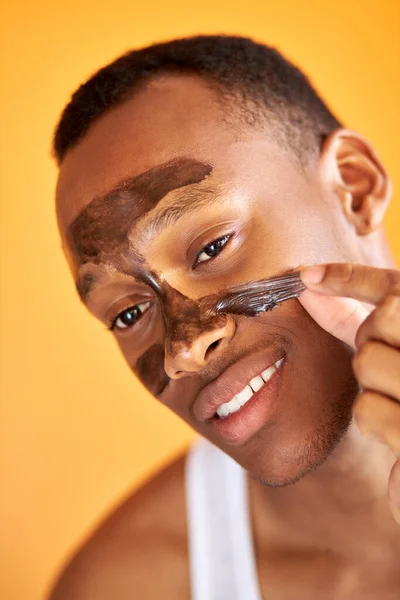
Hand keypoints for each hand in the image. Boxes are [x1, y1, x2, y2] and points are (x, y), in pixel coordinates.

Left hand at [299, 262, 399, 523]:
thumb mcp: (392, 355)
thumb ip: (355, 319)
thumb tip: (309, 285)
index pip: (397, 288)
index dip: (350, 276)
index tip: (307, 276)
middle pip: (384, 318)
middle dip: (368, 336)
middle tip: (385, 363)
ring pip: (369, 361)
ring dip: (370, 383)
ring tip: (399, 402)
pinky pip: (367, 407)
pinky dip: (373, 419)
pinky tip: (399, 436)